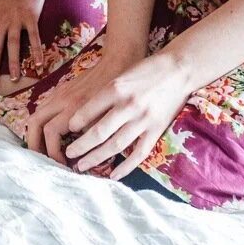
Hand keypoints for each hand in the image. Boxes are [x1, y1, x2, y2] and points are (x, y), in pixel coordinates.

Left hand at [24, 43, 173, 174]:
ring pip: (116, 145)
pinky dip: (126, 166)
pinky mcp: (156, 130)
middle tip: (68, 155)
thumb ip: (104, 94)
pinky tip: (113, 175)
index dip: (76, 124)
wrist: (178, 69)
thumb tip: (82, 115)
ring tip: (82, 166)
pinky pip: (139, 153)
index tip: (66, 131)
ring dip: (97, 158)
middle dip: (81, 146)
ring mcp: (143, 119)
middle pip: (99, 132)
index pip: (89, 110)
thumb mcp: (119, 77)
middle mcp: (128, 105)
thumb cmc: (144, 70)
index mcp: (115, 88)